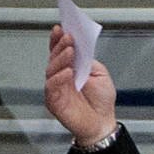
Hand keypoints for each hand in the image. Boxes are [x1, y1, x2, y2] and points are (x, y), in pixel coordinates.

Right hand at [44, 23, 118, 146]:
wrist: (102, 124)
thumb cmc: (101, 103)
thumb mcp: (101, 76)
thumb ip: (90, 62)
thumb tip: (81, 50)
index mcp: (71, 69)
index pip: (61, 51)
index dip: (59, 40)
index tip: (61, 28)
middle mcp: (61, 77)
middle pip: (55, 57)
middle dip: (61, 46)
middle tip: (68, 38)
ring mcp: (56, 88)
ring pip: (52, 69)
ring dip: (60, 59)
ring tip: (70, 51)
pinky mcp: (54, 101)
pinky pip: (52, 87)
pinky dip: (59, 78)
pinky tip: (67, 72)